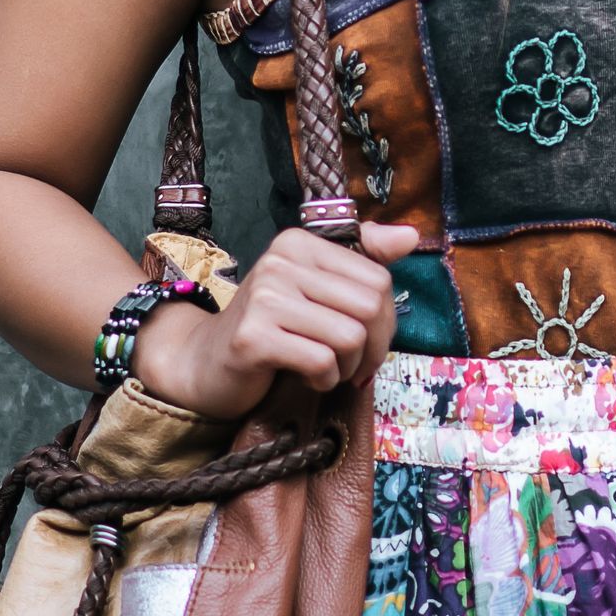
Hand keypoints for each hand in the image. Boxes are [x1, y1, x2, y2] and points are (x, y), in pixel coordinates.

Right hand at [135, 222, 418, 419]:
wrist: (204, 364)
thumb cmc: (270, 329)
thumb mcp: (316, 291)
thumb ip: (363, 261)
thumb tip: (410, 235)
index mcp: (298, 243)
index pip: (378, 279)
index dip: (385, 320)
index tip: (367, 342)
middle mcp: (280, 261)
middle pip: (369, 306)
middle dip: (372, 347)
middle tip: (353, 366)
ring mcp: (264, 298)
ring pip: (349, 336)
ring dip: (347, 367)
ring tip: (327, 370)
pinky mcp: (253, 338)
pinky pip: (321, 361)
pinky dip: (324, 380)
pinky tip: (307, 378)